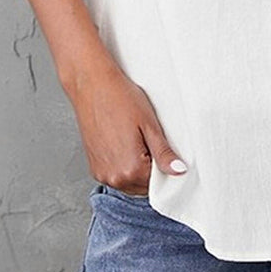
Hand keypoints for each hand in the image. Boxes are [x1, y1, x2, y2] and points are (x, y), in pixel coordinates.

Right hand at [63, 53, 187, 195]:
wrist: (92, 85)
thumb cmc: (120, 98)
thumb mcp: (149, 124)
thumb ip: (164, 153)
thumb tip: (179, 171)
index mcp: (130, 169)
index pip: (157, 183)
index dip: (164, 166)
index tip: (164, 150)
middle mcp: (113, 177)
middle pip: (142, 186)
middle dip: (150, 169)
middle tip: (150, 140)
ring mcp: (101, 173)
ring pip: (129, 181)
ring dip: (136, 168)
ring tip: (135, 139)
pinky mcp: (93, 166)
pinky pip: (115, 174)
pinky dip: (123, 164)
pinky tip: (124, 141)